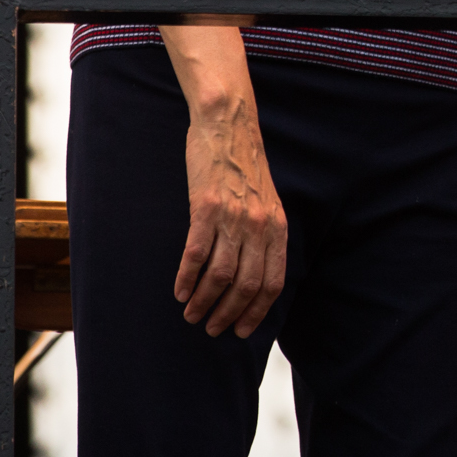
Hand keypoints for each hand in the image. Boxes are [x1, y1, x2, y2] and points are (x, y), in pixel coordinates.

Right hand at [174, 100, 289, 336]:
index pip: (272, 283)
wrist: (229, 126)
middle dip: (228, 314)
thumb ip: (264, 235)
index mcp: (277, 227)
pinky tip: (179, 291)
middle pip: (245, 286)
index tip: (242, 330)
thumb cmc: (245, 166)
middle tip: (212, 328)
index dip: (256, 311)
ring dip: (204, 302)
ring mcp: (233, 217)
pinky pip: (196, 254)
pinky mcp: (206, 208)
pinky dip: (186, 278)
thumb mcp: (268, 201)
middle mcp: (259, 226)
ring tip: (192, 315)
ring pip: (219, 276)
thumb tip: (254, 275)